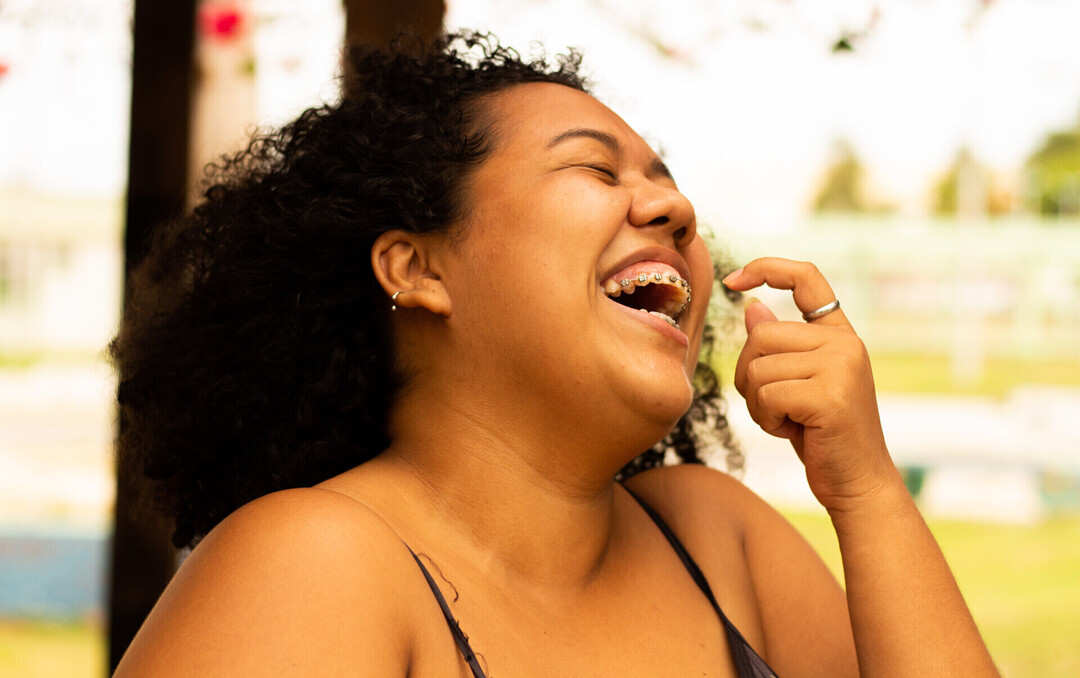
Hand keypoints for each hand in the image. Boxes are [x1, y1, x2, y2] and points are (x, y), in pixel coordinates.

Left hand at [724, 258, 897, 512]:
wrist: (858, 484)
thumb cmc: (821, 436)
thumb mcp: (796, 384)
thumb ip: (779, 347)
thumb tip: (751, 307)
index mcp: (840, 335)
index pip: (807, 278)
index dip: (767, 268)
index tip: (733, 280)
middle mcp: (845, 343)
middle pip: (761, 335)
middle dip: (750, 375)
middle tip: (775, 406)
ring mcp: (841, 366)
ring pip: (758, 367)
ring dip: (758, 402)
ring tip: (789, 421)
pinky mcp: (829, 395)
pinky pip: (766, 395)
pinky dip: (766, 418)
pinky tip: (793, 431)